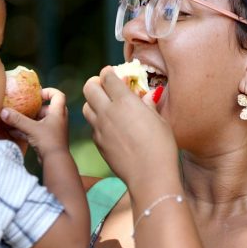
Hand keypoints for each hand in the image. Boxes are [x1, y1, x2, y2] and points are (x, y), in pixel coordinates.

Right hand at [0, 87, 70, 165]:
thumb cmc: (48, 141)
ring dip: (29, 119)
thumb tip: (3, 111)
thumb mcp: (31, 128)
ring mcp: (54, 130)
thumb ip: (17, 120)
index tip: (37, 93)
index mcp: (58, 113)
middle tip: (24, 106)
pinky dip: (27, 130)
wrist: (56, 161)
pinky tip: (13, 131)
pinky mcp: (49, 140)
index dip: (49, 91)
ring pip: (41, 120)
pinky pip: (37, 131)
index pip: (58, 95)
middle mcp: (58, 120)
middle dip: (35, 107)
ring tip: (15, 118)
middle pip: (48, 108)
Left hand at [82, 66, 177, 186]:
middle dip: (96, 83)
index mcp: (125, 101)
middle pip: (89, 87)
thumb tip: (146, 97)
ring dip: (93, 102)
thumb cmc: (161, 146)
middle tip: (105, 87)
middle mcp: (108, 111)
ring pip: (85, 107)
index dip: (109, 72)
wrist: (149, 175)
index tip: (113, 74)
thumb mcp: (159, 120)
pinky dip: (97, 122)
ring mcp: (100, 128)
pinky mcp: (97, 143)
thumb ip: (148, 105)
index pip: (107, 76)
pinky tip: (109, 127)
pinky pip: (92, 126)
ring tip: (105, 106)